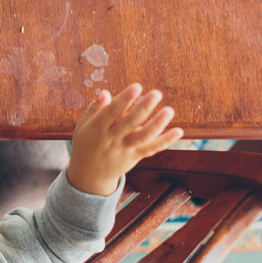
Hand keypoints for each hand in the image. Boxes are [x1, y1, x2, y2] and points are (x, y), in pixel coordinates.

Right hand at [66, 84, 183, 195]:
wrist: (88, 176)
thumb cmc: (85, 144)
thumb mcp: (83, 126)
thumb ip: (95, 109)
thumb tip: (106, 93)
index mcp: (96, 129)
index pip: (111, 112)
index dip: (124, 99)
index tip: (137, 86)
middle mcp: (111, 140)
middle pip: (129, 123)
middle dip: (144, 108)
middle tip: (157, 93)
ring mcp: (124, 150)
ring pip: (142, 137)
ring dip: (157, 124)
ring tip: (169, 110)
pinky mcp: (134, 158)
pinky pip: (151, 149)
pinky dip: (165, 141)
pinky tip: (178, 131)